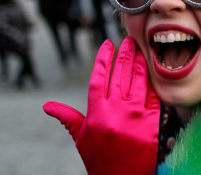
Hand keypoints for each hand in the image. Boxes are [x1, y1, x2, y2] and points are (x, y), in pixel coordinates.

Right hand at [43, 37, 160, 174]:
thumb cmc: (100, 159)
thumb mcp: (81, 138)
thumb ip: (68, 118)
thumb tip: (47, 106)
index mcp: (96, 113)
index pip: (99, 77)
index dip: (103, 58)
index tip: (107, 44)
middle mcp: (116, 111)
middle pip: (120, 74)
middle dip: (124, 55)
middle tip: (128, 41)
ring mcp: (136, 115)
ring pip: (138, 81)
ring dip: (139, 64)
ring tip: (140, 51)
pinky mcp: (152, 122)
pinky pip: (153, 96)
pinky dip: (151, 83)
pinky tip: (152, 72)